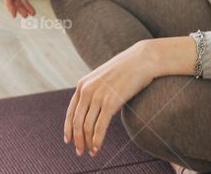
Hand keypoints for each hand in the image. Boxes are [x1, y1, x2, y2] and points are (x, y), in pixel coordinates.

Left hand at [64, 41, 156, 156]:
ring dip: (87, 142)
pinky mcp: (110, 103)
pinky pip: (100, 127)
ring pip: (87, 126)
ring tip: (91, 152)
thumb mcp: (103, 78)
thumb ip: (94, 91)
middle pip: (77, 122)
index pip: (70, 112)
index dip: (68, 129)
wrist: (142, 60)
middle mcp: (86, 90)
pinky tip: (98, 148)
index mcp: (82, 84)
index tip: (68, 140)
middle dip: (77, 139)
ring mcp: (98, 96)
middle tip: (80, 152)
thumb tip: (92, 108)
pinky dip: (97, 140)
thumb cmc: (126, 69)